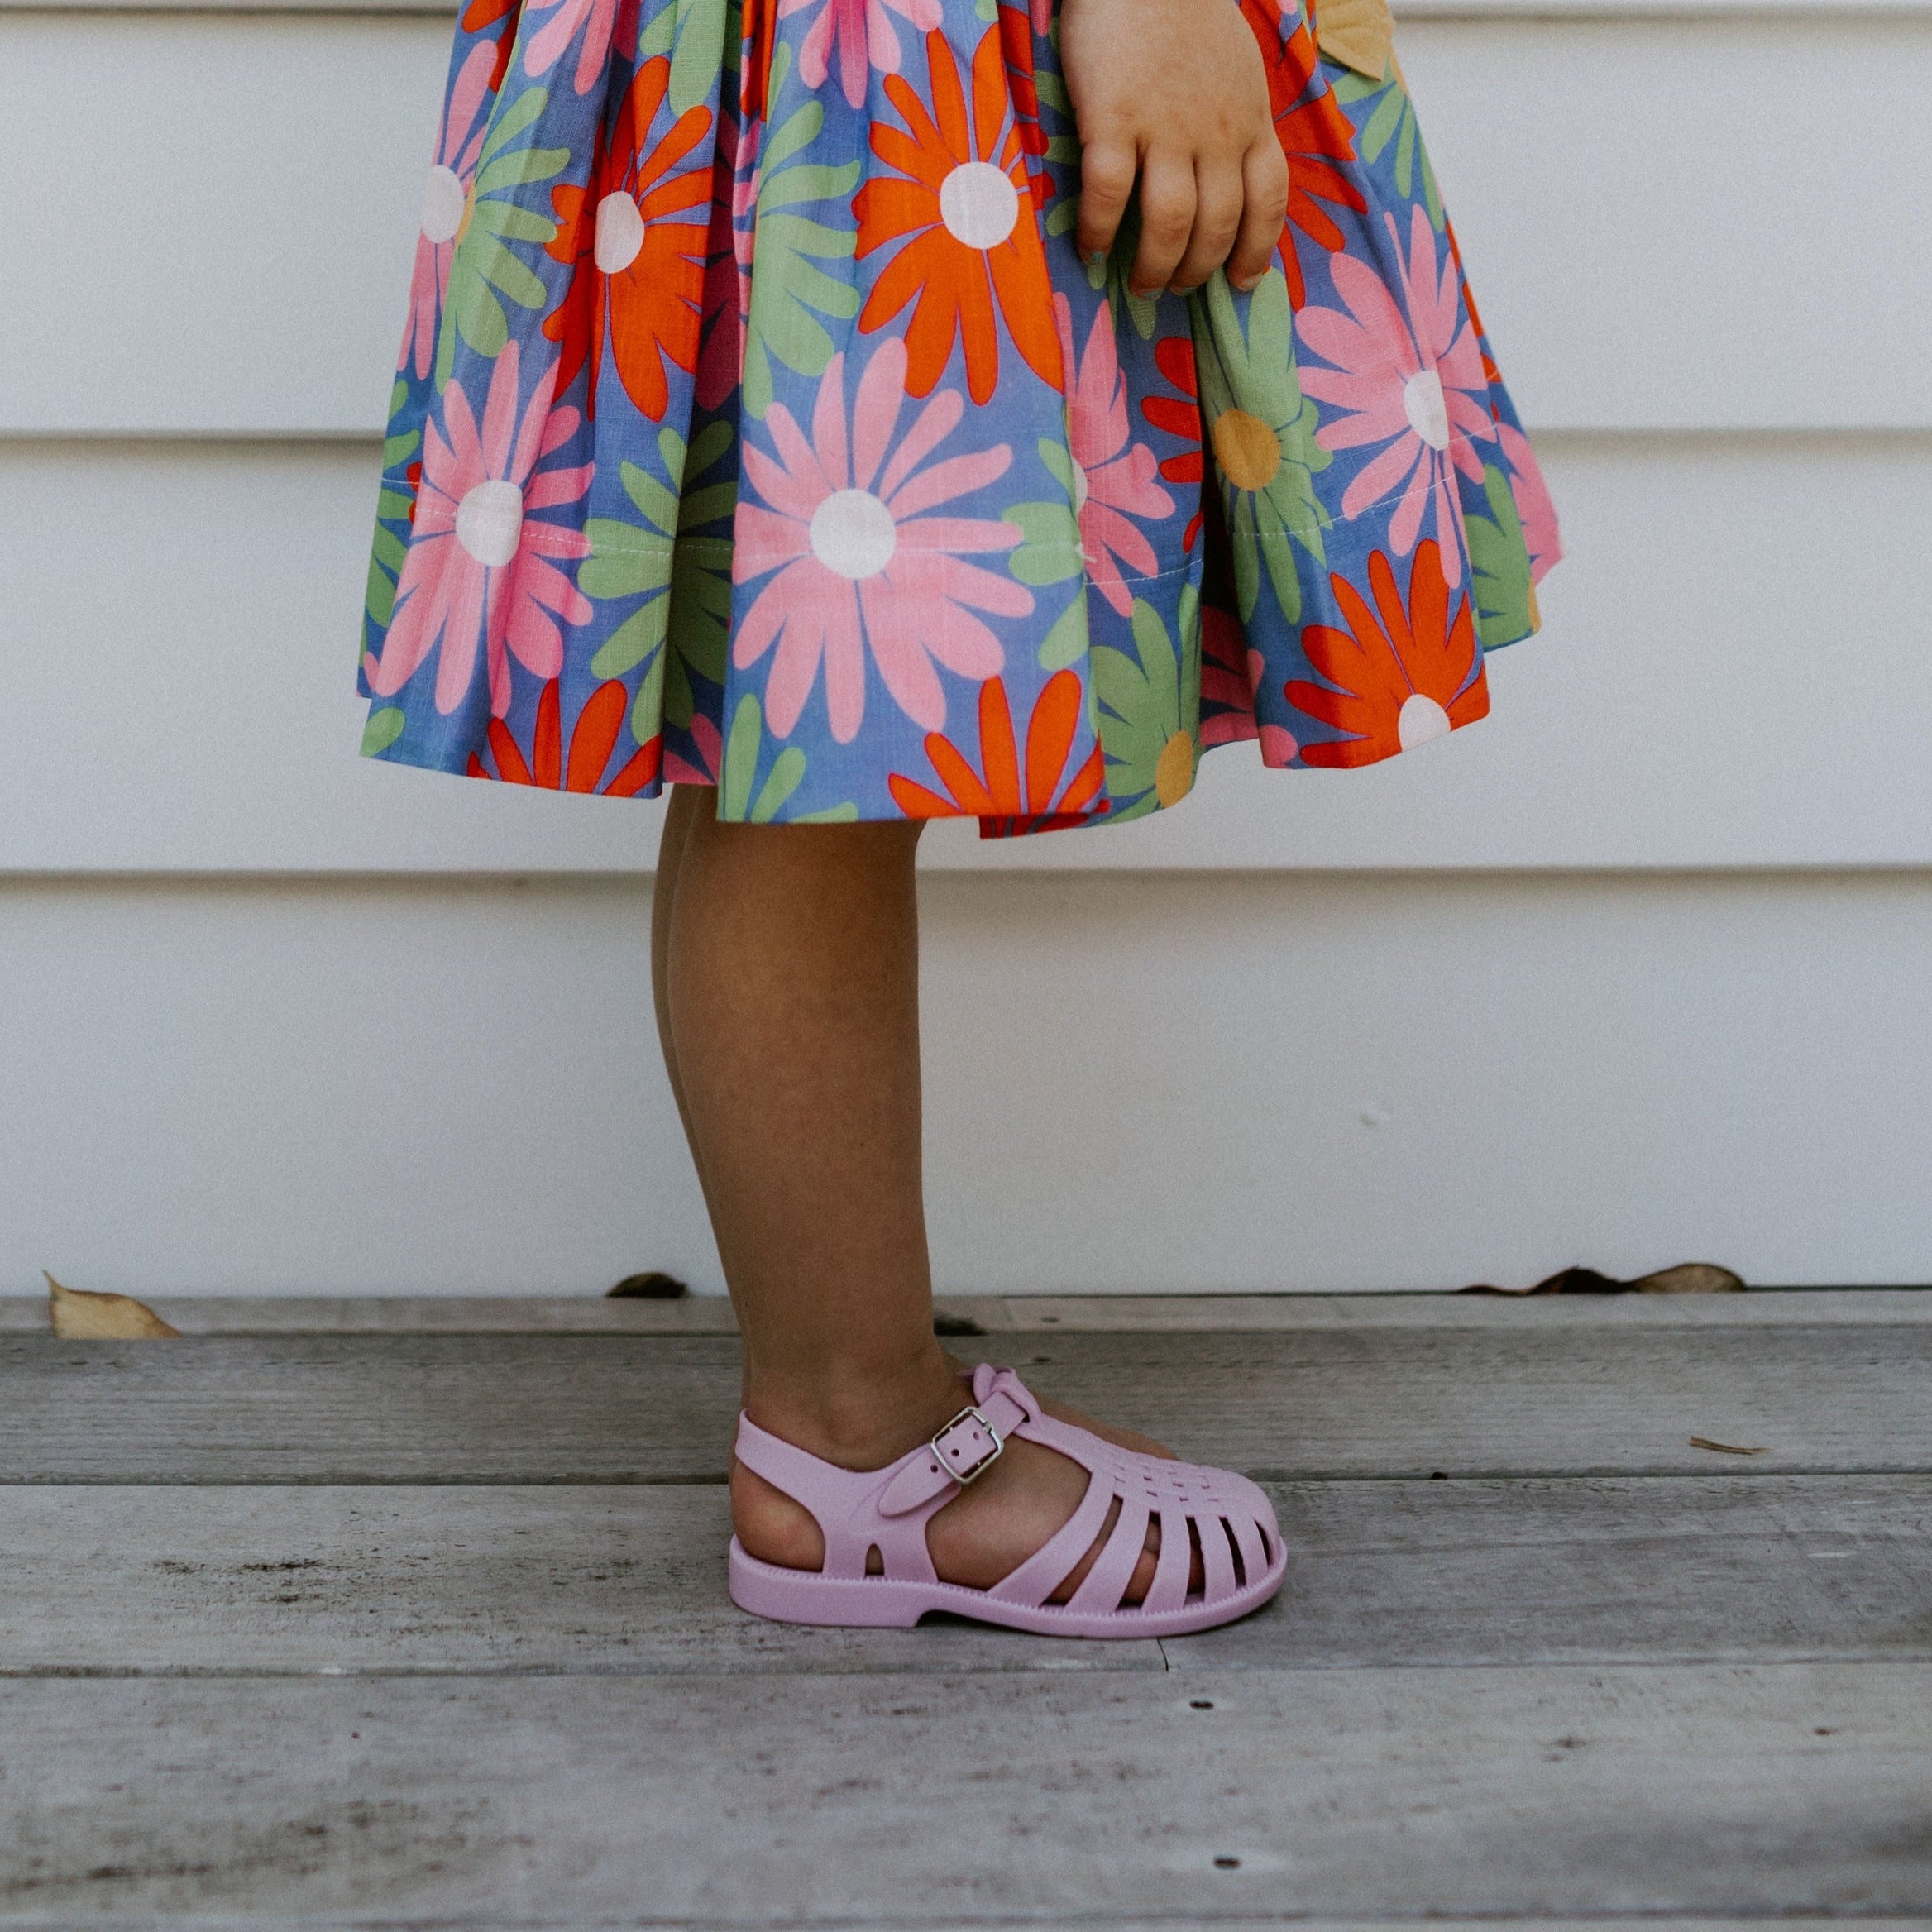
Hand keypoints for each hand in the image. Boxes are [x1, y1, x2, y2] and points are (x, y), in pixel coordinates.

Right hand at [1058, 0, 1287, 296]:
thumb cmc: (1187, 17)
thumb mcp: (1238, 71)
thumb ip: (1237, 123)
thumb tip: (1231, 177)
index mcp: (1250, 120)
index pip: (1268, 202)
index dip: (1257, 252)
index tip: (1241, 283)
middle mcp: (1215, 132)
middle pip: (1217, 226)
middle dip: (1198, 270)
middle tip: (1176, 288)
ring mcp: (1165, 126)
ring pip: (1170, 222)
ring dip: (1155, 265)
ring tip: (1141, 284)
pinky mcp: (1113, 117)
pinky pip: (1109, 193)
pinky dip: (1101, 230)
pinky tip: (1092, 248)